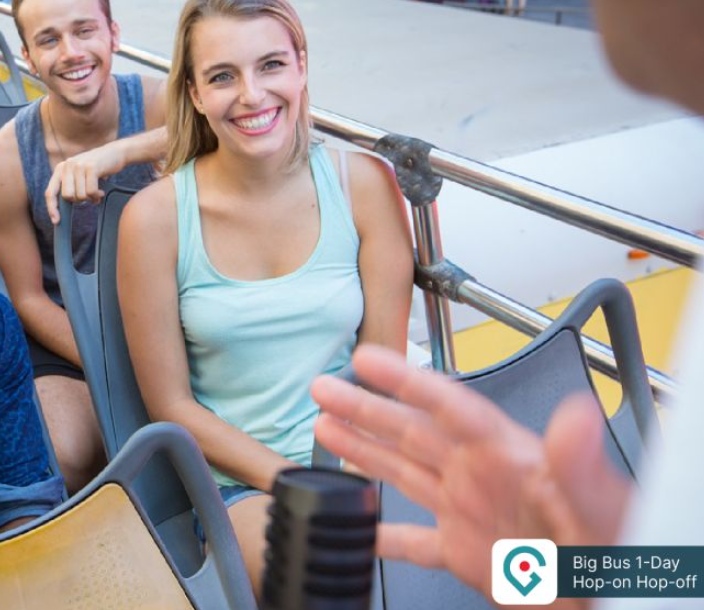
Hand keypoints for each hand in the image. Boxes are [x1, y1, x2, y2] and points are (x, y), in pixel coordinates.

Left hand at [45, 145, 127, 223]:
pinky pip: (91, 192)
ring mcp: (79, 165)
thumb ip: (70, 188)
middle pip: (67, 196)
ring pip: (80, 196)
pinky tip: (101, 190)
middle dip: (79, 200)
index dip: (52, 208)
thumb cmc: (97, 169)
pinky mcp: (91, 167)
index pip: (50, 192)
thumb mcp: (79, 176)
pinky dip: (97, 195)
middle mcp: (67, 165)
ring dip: (90, 198)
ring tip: (97, 191)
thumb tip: (62, 211)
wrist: (116, 153)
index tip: (56, 221)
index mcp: (61, 169)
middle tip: (88, 195)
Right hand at [311, 345, 630, 598]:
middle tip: (325, 387)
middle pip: (412, 432)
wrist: (612, 600)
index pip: (447, 406)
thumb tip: (574, 416)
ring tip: (325, 427)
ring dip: (364, 451)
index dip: (405, 380)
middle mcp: (481, 476)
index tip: (368, 358)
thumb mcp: (597, 506)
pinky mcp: (466, 553)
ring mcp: (470, 511)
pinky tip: (357, 524)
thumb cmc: (617, 551)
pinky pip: (412, 539)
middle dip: (366, 407)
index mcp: (507, 456)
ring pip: (404, 473)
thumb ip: (579, 463)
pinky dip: (381, 532)